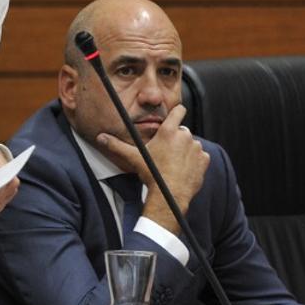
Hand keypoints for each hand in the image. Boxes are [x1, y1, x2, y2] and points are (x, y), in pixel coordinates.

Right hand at [97, 105, 207, 233]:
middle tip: (166, 153)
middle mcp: (184, 136)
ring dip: (185, 150)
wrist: (170, 194)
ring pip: (191, 144)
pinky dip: (195, 161)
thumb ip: (116, 146)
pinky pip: (200, 156)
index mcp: (168, 131)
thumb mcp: (133, 158)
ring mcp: (196, 148)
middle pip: (182, 131)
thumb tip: (100, 138)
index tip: (175, 115)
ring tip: (174, 163)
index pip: (178, 111)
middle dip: (176, 139)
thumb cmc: (153, 174)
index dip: (177, 112)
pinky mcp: (204, 160)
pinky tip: (184, 170)